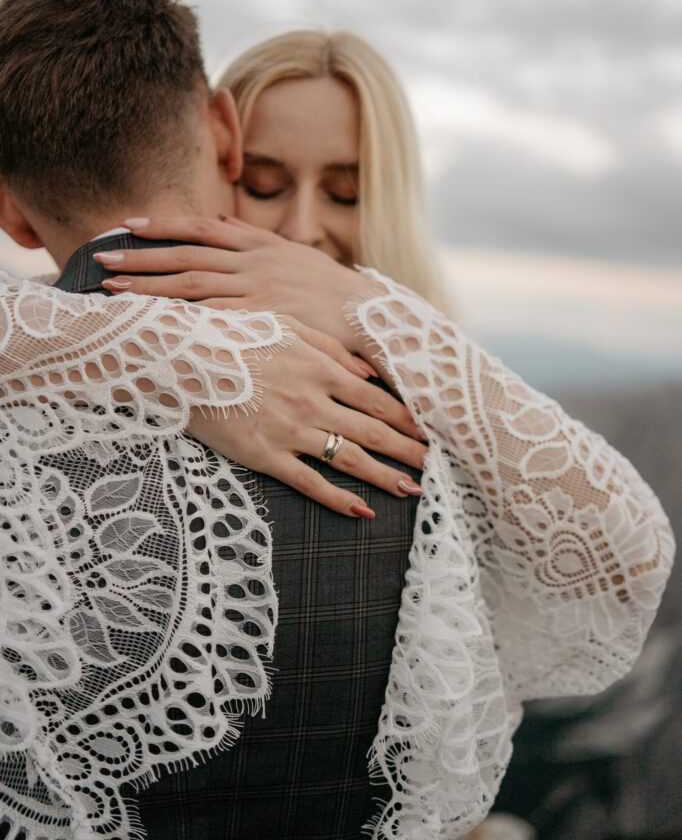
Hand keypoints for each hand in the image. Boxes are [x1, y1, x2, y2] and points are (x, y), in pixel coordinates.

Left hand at [94, 215, 376, 352]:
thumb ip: (256, 237)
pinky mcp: (264, 317)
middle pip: (187, 254)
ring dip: (149, 284)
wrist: (368, 316)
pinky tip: (153, 320)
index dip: (164, 226)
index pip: (202, 228)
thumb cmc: (333, 291)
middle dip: (142, 254)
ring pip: (192, 283)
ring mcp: (258, 288)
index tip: (129, 224)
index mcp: (261, 244)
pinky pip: (213, 316)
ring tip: (112, 286)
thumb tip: (221, 216)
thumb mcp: (296, 253)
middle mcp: (255, 261)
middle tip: (102, 255)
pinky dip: (181, 316)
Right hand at [188, 317, 425, 516]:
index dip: (409, 417)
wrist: (179, 356)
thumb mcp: (285, 327)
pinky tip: (362, 511)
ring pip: (349, 459)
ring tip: (413, 490)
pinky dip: (338, 499)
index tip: (432, 430)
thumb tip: (369, 374)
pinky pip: (309, 482)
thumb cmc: (231, 336)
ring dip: (385, 477)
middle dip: (410, 449)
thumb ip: (331, 349)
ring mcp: (290, 430)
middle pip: (373, 431)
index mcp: (320, 368)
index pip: (377, 399)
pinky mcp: (264, 455)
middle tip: (438, 465)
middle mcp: (312, 400)